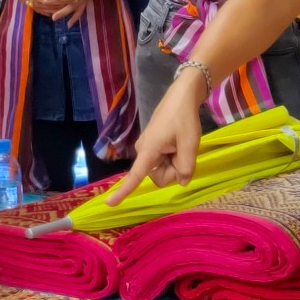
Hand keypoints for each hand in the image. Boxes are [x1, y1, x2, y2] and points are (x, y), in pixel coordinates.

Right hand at [0, 0, 63, 16]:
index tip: (56, 0)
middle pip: (38, 4)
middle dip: (51, 5)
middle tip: (65, 4)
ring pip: (37, 7)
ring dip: (49, 9)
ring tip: (62, 9)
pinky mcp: (24, 0)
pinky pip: (35, 7)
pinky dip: (43, 10)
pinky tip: (52, 12)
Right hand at [105, 68, 205, 205]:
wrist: (181, 96)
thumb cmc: (184, 118)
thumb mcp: (190, 143)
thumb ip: (186, 167)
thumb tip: (181, 182)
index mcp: (149, 150)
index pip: (135, 175)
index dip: (124, 191)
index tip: (109, 203)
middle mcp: (143, 151)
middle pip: (158, 177)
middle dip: (173, 170)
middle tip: (184, 151)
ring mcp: (147, 148)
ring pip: (162, 170)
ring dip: (174, 162)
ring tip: (181, 144)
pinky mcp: (152, 145)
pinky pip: (162, 161)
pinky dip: (173, 157)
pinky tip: (178, 142)